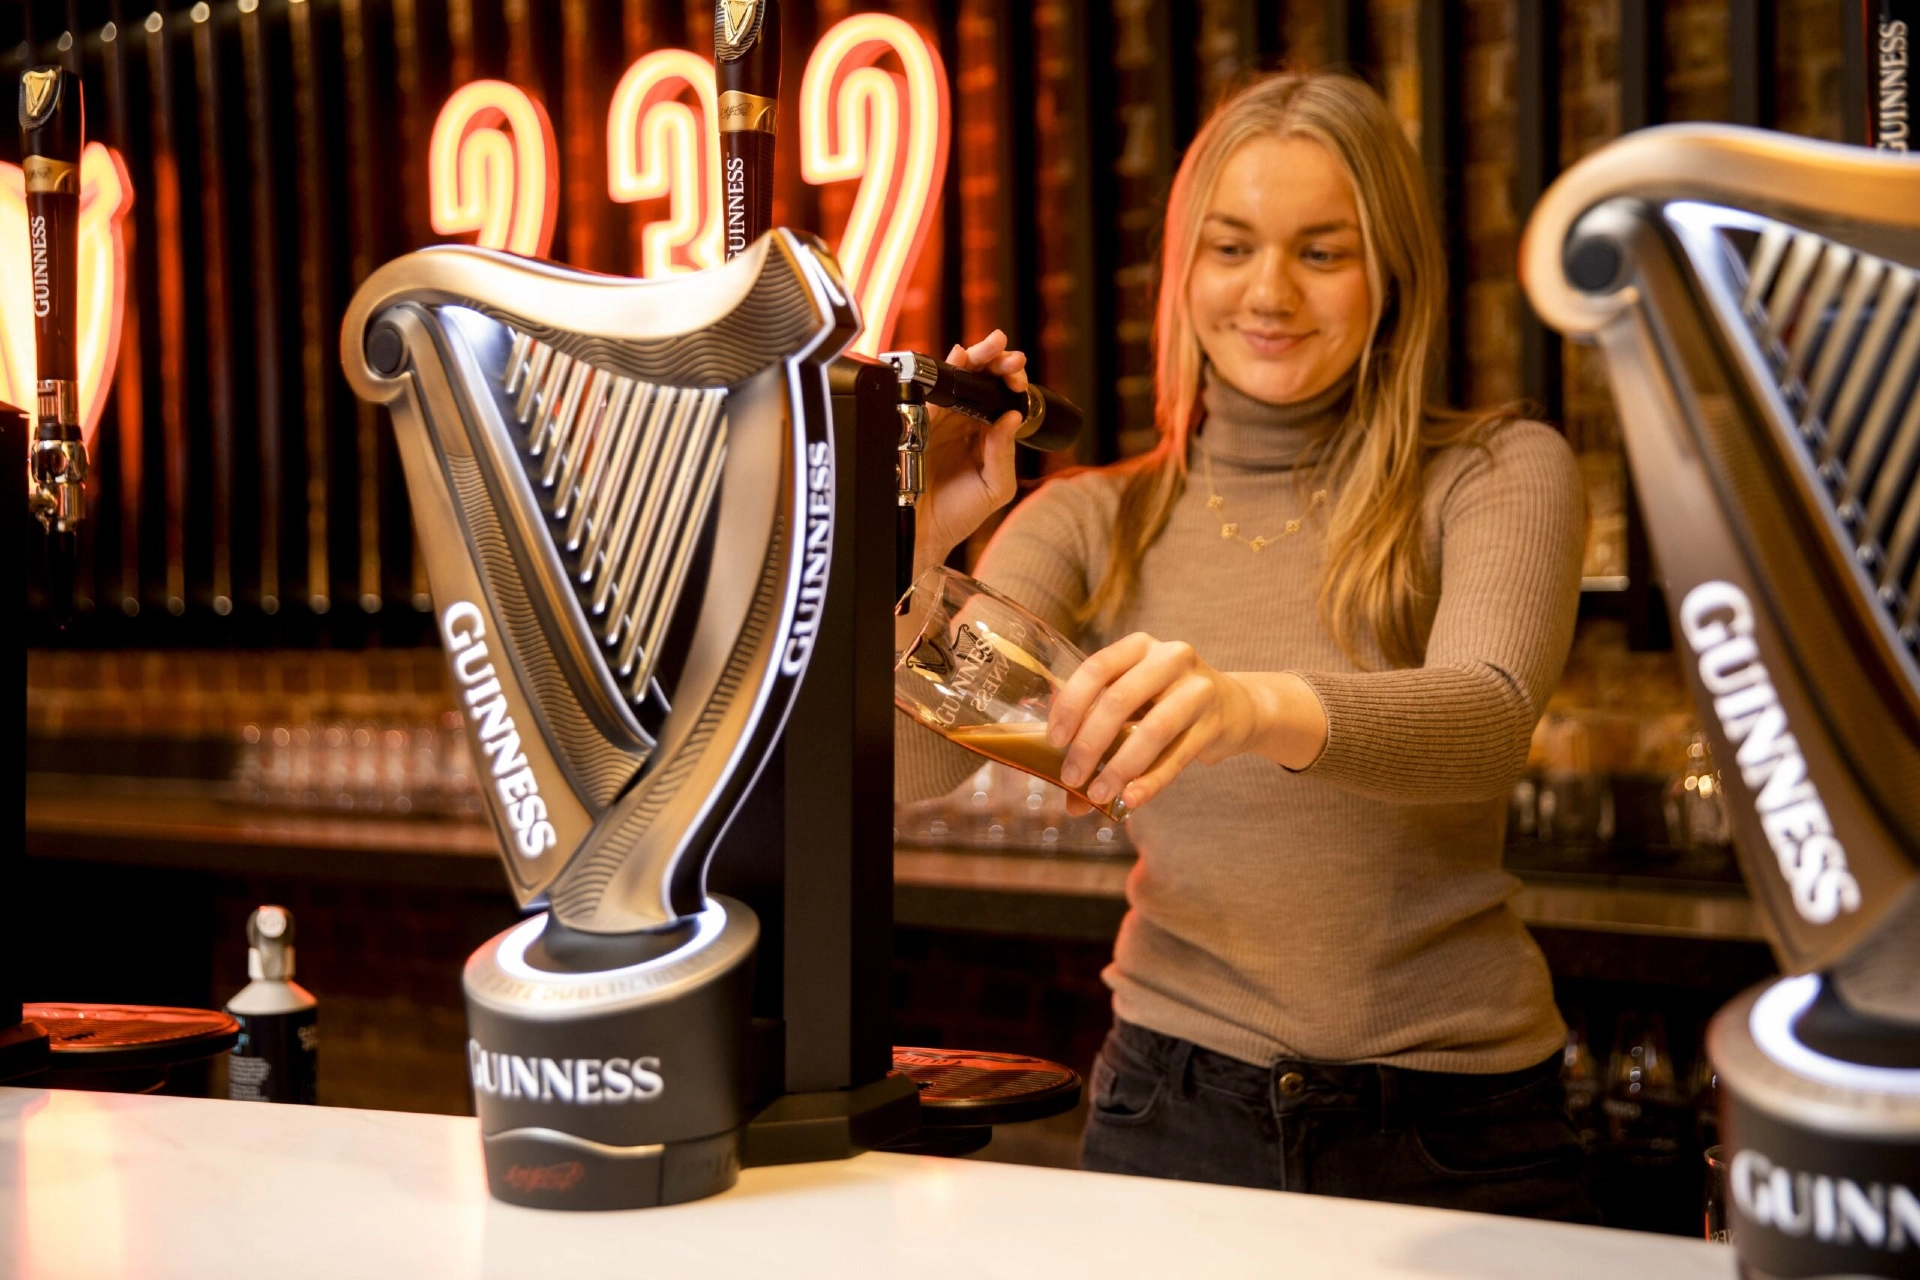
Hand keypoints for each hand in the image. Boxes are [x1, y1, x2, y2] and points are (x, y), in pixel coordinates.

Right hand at [912, 330, 1027, 579]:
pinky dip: (946, 370)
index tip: (1019, 379)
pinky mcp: (920, 422)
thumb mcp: (996, 486)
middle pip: (983, 381)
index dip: (1012, 383)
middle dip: (997, 362)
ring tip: (992, 345)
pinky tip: (961, 357)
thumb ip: (1004, 452)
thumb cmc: (960, 514)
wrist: (924, 532)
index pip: (1002, 398)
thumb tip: (1012, 416)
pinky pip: (933, 390)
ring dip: (976, 358)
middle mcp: (965, 423)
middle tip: (1010, 356)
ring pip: (960, 379)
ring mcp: (942, 420)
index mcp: (986, 435)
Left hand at [1046, 633, 1262, 814]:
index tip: (1055, 740)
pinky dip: (1151, 782)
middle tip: (1071, 778)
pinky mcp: (1216, 722)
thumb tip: (1068, 796)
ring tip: (1098, 795)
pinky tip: (1130, 800)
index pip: (1096, 668)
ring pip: (1152, 730)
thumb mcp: (1134, 705)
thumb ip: (1099, 737)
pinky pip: (1178, 757)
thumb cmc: (1168, 704)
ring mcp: (1198, 688)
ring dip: (1119, 768)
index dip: (1071, 705)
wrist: (1234, 708)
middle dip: (1089, 744)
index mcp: (1139, 647)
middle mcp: (1170, 658)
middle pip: (1119, 700)